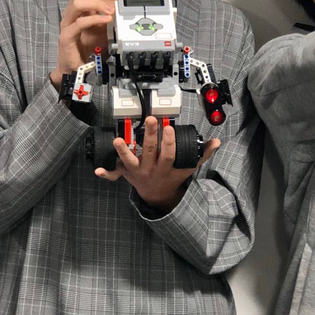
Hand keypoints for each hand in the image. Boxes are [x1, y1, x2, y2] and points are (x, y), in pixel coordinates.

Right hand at [50, 0, 119, 88]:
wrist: (77, 69)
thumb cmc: (89, 49)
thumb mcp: (104, 29)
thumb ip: (109, 16)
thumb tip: (123, 5)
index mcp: (82, 8)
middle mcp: (73, 12)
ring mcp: (68, 23)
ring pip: (77, 2)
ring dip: (97, 3)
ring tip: (111, 11)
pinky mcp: (67, 36)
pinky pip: (79, 23)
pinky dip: (94, 19)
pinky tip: (106, 20)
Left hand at [95, 116, 219, 211]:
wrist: (158, 195)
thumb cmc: (173, 177)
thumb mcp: (189, 168)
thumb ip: (202, 154)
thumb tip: (216, 142)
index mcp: (166, 168)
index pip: (169, 154)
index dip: (169, 142)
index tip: (170, 128)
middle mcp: (150, 169)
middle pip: (149, 152)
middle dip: (150, 136)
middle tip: (151, 120)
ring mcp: (136, 172)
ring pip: (129, 161)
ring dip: (122, 152)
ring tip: (118, 140)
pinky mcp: (126, 174)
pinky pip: (114, 175)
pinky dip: (106, 174)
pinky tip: (97, 170)